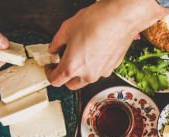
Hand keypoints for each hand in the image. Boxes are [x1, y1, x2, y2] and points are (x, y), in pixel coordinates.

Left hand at [48, 0, 168, 89]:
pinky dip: (94, 66)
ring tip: (80, 54)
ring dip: (80, 72)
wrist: (119, 19)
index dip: (49, 73)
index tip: (50, 67)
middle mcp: (87, 74)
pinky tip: (93, 51)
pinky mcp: (112, 67)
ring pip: (86, 79)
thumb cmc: (96, 22)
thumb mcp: (66, 29)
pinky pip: (99, 71)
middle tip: (62, 64)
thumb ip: (56, 43)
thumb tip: (54, 48)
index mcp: (72, 67)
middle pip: (71, 85)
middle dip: (65, 76)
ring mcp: (101, 72)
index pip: (55, 80)